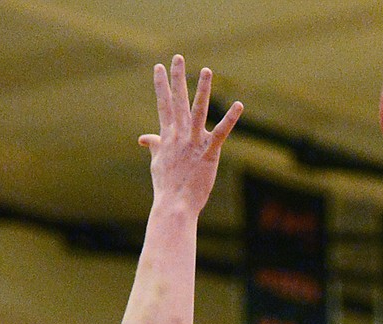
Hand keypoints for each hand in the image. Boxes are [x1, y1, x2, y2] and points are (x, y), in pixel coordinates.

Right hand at [140, 55, 242, 213]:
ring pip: (199, 111)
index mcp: (168, 137)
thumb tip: (143, 138)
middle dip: (177, 79)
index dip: (161, 86)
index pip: (163, 106)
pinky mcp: (209, 154)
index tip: (159, 67)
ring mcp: (194, 143)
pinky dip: (230, 118)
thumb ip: (154, 146)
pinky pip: (221, 132)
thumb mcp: (157, 163)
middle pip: (178, 102)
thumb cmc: (167, 187)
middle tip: (177, 57)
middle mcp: (180, 136)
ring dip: (202, 90)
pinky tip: (239, 105)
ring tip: (206, 70)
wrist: (174, 206)